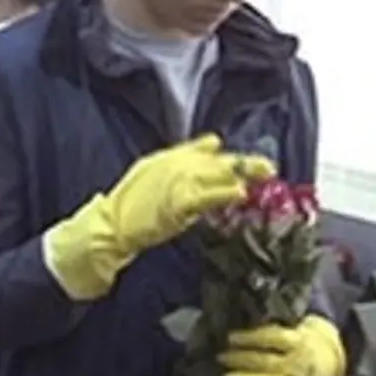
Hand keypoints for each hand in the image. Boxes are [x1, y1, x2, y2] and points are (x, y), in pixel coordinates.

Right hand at [42, 134, 274, 299]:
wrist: (108, 226)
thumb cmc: (125, 211)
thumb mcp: (146, 181)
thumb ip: (170, 173)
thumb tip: (187, 175)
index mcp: (163, 160)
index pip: (198, 149)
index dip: (221, 152)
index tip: (239, 156)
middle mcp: (171, 164)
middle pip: (214, 159)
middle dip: (243, 162)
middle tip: (267, 166)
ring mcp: (175, 181)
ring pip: (216, 172)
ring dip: (242, 173)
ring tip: (263, 175)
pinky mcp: (178, 201)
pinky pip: (208, 195)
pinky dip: (224, 193)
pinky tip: (240, 193)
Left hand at [219, 314, 346, 375]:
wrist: (328, 362)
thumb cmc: (295, 342)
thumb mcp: (288, 328)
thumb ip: (267, 329)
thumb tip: (234, 331)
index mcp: (299, 341)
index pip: (274, 337)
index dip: (251, 338)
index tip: (230, 338)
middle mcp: (302, 364)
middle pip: (269, 363)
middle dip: (241, 360)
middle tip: (221, 358)